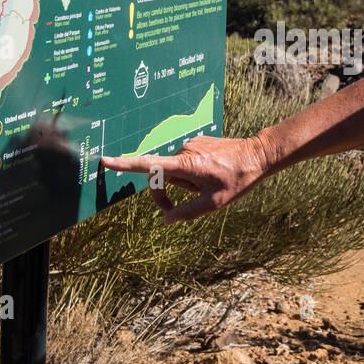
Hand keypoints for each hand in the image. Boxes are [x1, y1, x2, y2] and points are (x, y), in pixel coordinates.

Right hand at [101, 133, 272, 223]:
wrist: (258, 154)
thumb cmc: (238, 180)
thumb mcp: (215, 203)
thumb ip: (188, 213)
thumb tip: (167, 220)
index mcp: (185, 165)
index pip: (149, 165)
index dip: (125, 165)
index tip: (105, 161)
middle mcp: (184, 151)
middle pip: (161, 176)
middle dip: (167, 193)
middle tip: (181, 208)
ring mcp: (190, 145)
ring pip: (175, 171)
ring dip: (184, 183)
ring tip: (210, 183)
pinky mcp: (197, 143)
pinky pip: (184, 162)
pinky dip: (191, 173)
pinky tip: (212, 174)